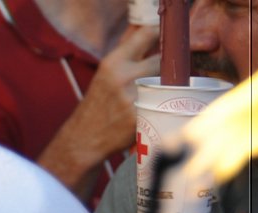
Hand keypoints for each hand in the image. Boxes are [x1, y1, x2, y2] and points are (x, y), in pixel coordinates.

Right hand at [38, 25, 158, 193]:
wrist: (84, 139)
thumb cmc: (99, 104)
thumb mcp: (107, 73)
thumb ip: (128, 50)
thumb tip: (148, 29)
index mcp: (114, 62)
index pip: (148, 33)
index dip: (162, 35)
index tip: (167, 41)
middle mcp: (124, 77)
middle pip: (164, 58)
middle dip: (169, 64)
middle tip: (170, 72)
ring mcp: (134, 97)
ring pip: (170, 80)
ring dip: (173, 83)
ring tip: (165, 91)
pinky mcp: (142, 116)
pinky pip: (166, 103)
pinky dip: (169, 104)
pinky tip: (161, 108)